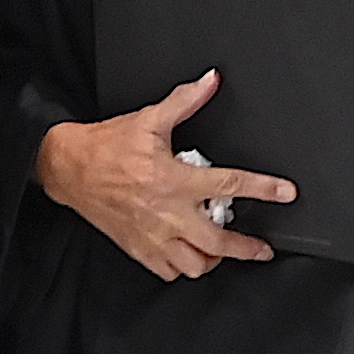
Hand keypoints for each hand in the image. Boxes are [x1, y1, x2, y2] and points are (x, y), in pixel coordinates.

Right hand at [40, 72, 293, 277]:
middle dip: (246, 248)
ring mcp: (152, 236)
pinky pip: (168, 271)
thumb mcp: (149, 119)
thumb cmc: (106, 147)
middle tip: (262, 249)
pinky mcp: (137, 248)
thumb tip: (211, 82)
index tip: (285, 194)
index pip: (229, 186)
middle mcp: (167, 213)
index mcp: (174, 180)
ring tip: (221, 251)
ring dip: (213, 260)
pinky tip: (189, 255)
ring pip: (194, 264)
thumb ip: (185, 101)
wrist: (68, 167)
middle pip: (218, 241)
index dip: (263, 189)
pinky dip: (183, 267)